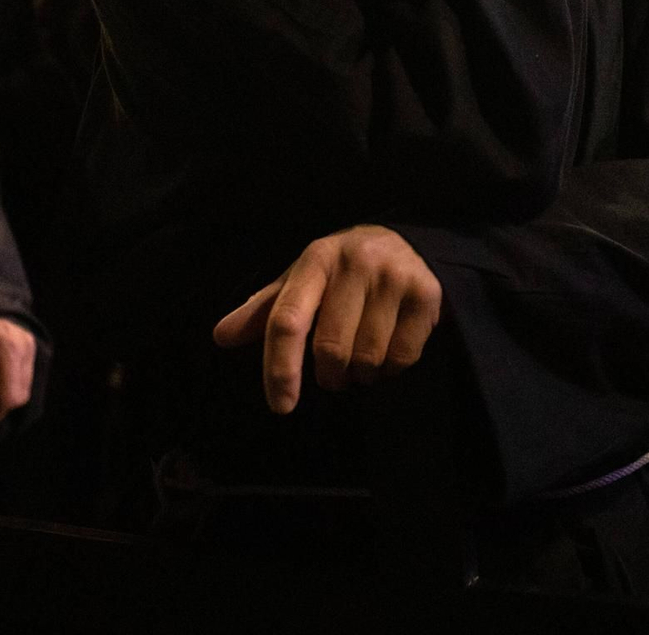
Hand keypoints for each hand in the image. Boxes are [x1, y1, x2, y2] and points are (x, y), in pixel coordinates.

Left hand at [213, 225, 442, 415]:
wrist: (408, 243)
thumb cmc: (342, 273)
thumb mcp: (302, 281)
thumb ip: (265, 310)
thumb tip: (221, 336)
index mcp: (316, 259)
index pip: (288, 319)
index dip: (280, 367)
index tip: (281, 405)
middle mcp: (355, 262)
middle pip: (330, 349)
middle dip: (328, 375)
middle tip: (333, 373)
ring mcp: (394, 276)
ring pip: (367, 358)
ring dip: (360, 374)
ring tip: (361, 358)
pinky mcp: (427, 294)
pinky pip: (401, 358)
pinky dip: (389, 370)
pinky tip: (387, 351)